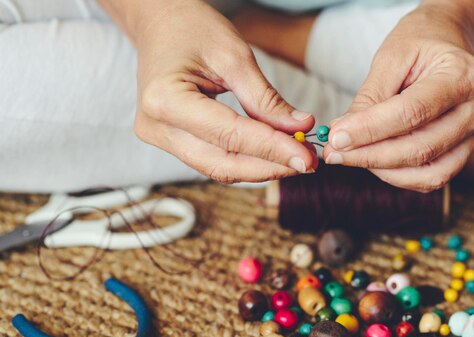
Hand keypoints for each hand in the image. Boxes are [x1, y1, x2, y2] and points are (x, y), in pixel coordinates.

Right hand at [130, 0, 316, 182]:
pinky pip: (213, 159)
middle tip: (308, 163)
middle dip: (269, 166)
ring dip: (261, 167)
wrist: (160, 23)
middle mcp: (156, 127)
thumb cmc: (193, 29)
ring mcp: (159, 137)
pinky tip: (274, 154)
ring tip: (297, 158)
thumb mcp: (235, 57)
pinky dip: (246, 159)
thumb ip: (266, 99)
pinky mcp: (170, 141)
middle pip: (222, 163)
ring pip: (219, 167)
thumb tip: (301, 128)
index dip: (272, 149)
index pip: (229, 135)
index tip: (307, 158)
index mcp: (166, 100)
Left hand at [322, 6, 473, 191]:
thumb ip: (370, 99)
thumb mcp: (390, 57)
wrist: (450, 42)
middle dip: (370, 155)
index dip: (370, 130)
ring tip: (352, 156)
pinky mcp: (469, 150)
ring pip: (427, 172)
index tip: (335, 138)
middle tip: (333, 153)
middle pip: (420, 148)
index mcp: (463, 76)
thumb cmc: (421, 44)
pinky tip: (375, 162)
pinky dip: (400, 176)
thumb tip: (342, 137)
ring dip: (383, 170)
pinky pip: (433, 178)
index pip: (411, 113)